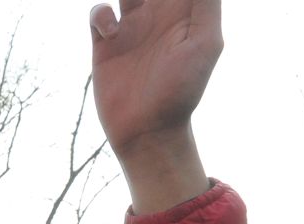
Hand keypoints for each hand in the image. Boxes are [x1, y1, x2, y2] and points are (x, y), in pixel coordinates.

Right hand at [92, 0, 220, 213]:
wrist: (147, 130)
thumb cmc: (182, 90)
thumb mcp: (205, 43)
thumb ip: (205, 4)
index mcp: (184, 11)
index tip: (162, 0)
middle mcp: (156, 15)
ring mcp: (130, 28)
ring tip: (129, 2)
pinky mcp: (105, 44)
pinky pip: (97, 13)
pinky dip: (100, 14)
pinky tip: (111, 32)